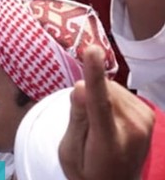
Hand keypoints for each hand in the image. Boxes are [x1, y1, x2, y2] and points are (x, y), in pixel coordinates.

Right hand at [59, 46, 153, 179]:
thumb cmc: (87, 170)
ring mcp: (144, 121)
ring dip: (100, 97)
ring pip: (110, 87)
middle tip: (85, 123)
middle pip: (101, 91)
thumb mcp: (69, 152)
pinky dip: (110, 98)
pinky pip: (119, 90)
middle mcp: (132, 130)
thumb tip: (81, 86)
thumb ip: (76, 119)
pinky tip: (111, 119)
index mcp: (108, 142)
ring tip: (99, 124)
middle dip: (88, 96)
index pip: (100, 104)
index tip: (92, 51)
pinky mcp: (148, 113)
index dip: (95, 75)